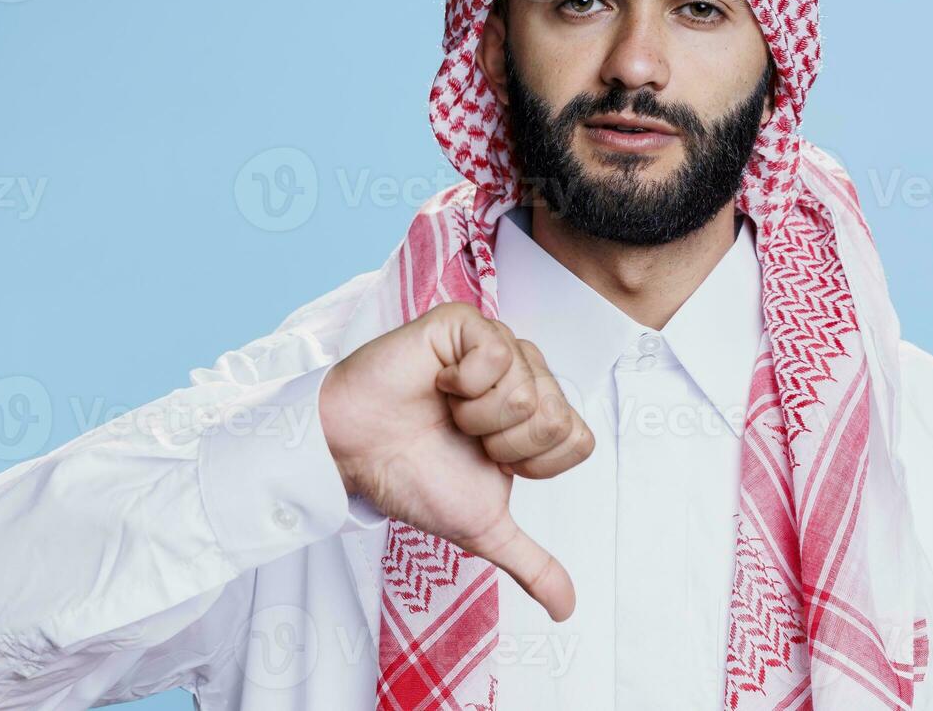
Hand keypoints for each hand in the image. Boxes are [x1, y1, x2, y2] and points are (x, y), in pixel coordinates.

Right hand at [319, 301, 593, 621]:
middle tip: (463, 436)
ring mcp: (497, 344)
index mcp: (538, 415)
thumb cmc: (413, 476)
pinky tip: (437, 383)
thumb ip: (531, 563)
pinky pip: (495, 353)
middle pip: (555, 417)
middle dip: (502, 444)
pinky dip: (461, 383)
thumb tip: (566, 610)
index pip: (576, 440)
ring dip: (476, 416)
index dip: (530, 464)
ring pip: (527, 391)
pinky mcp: (466, 322)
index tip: (488, 461)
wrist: (356, 453)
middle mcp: (526, 374)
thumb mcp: (482, 528)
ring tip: (446, 409)